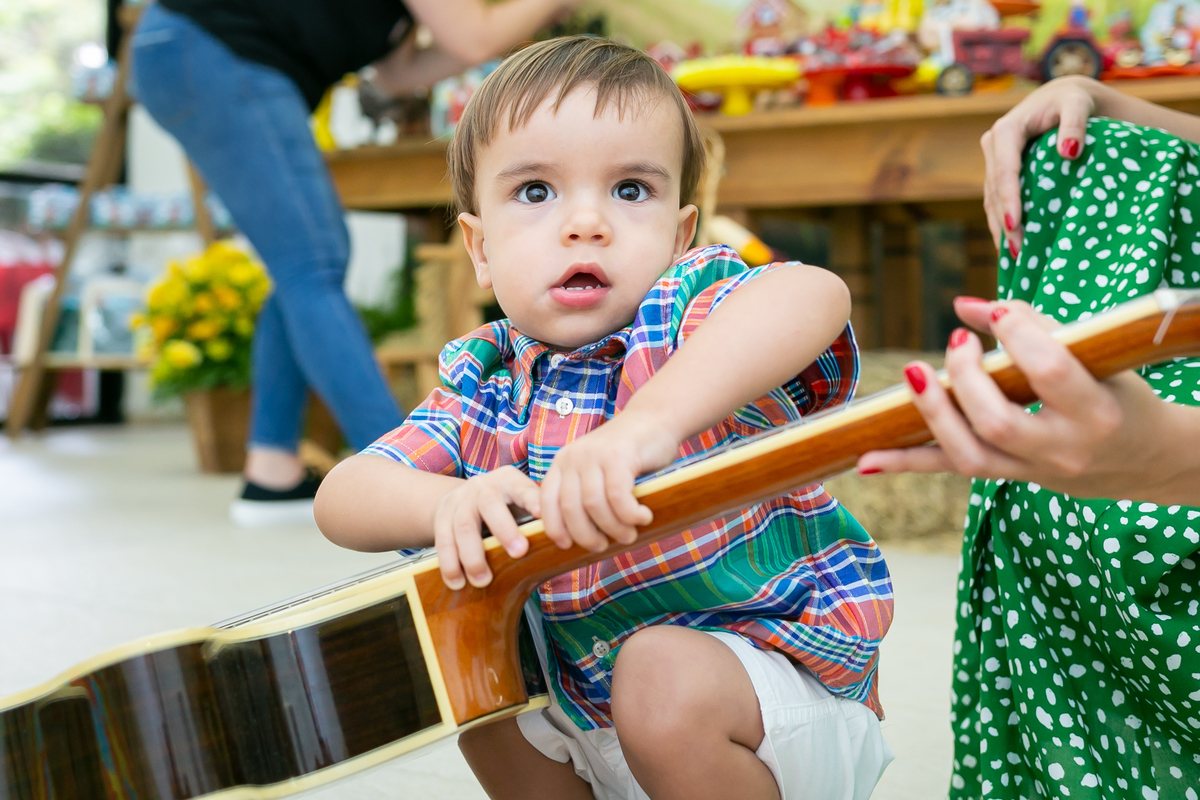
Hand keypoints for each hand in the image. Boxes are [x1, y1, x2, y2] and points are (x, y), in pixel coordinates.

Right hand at [432, 466, 541, 589]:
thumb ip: (536, 517)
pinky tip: (457, 582)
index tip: (544, 516)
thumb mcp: (519, 502)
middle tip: (519, 553)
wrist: (460, 498)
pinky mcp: (441, 517)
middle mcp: (483, 487)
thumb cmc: (501, 506)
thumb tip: (566, 541)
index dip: (533, 501)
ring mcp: (460, 501)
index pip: (523, 489)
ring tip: (483, 580)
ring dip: (473, 556)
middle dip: (505, 530)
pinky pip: (443, 541)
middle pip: (491, 505)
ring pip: (464, 527)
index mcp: (509, 481)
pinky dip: (449, 565)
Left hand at [540, 412, 678, 552]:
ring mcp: (595, 455)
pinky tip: (643, 517)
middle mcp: (573, 457)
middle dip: (586, 536)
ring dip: (613, 528)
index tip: (567, 546)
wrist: (654, 420)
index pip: (547, 501)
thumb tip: (582, 539)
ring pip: (594, 505)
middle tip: (604, 547)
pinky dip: (630, 514)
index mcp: (562, 463)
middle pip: (570, 508)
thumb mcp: (596, 473)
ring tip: (629, 535)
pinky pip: (618, 496)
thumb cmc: (628, 455)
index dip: (555, 528)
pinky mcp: (619, 455)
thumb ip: (585, 495)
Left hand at [856, 298, 1186, 500]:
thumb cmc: (1116, 392)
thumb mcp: (1095, 356)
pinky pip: (948, 471)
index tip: (1000, 313)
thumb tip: (963, 304)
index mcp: (1096, 411)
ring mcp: (1030, 471)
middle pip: (997, 421)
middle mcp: (1061, 449)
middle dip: (966, 378)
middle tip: (956, 341)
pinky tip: (864, 460)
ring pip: (969, 454)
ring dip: (932, 413)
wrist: (1142, 459)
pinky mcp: (1006, 478)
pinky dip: (904, 463)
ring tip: (914, 372)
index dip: (1020, 337)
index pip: (1052, 372)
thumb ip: (1034, 326)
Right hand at [982, 76, 1097, 257]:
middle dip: (1004, 222)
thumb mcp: (1078, 105)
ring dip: (1000, 228)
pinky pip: (995, 201)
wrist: (1062, 98)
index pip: (1005, 171)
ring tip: (1014, 256)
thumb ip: (1075, 125)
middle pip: (994, 191)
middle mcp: (993, 146)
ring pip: (991, 200)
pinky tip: (1009, 244)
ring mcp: (993, 161)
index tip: (1016, 224)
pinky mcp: (998, 172)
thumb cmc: (1073, 101)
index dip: (1009, 199)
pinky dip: (1001, 222)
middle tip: (1018, 251)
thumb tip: (1069, 152)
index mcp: (1006, 131)